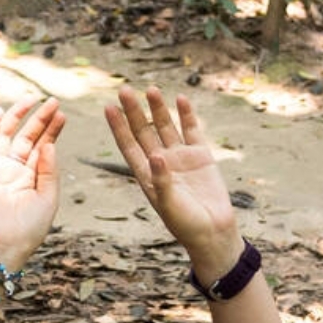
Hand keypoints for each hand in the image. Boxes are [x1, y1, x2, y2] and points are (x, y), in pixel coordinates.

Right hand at [0, 98, 65, 266]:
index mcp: (31, 175)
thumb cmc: (30, 227)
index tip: (62, 114)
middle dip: (39, 118)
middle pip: (27, 135)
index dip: (51, 129)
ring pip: (5, 133)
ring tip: (32, 100)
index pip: (42, 145)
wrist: (7, 244)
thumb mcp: (48, 197)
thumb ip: (49, 170)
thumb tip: (49, 144)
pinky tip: (1, 113)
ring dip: (17, 116)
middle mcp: (13, 168)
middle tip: (53, 102)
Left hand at [105, 87, 241, 274]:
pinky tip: (181, 99)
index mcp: (147, 175)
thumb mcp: (169, 205)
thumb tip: (156, 155)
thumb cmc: (186, 225)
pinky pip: (192, 131)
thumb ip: (162, 181)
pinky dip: (187, 115)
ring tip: (151, 89)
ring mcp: (181, 158)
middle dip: (134, 112)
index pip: (128, 146)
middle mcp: (161, 163)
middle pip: (144, 131)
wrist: (214, 233)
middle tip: (125, 90)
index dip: (118, 127)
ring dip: (158, 109)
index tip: (109, 108)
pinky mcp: (201, 156)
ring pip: (166, 127)